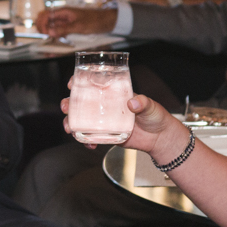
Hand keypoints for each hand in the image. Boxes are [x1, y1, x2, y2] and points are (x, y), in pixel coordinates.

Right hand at [37, 6, 117, 38]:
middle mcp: (62, 15)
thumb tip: (49, 32)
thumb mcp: (78, 26)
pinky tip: (55, 41)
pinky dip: (54, 35)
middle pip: (45, 18)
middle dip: (42, 27)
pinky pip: (58, 30)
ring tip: (49, 40)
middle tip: (45, 37)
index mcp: (63, 11)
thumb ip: (63, 29)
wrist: (107, 21)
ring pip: (50, 25)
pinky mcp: (69, 27)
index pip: (45, 15)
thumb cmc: (95, 20)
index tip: (45, 34)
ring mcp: (65, 21)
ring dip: (47, 31)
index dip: (42, 24)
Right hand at [62, 93, 182, 157]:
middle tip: (66, 107)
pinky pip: (91, 137)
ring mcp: (104, 121)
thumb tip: (133, 102)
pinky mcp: (106, 135)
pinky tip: (88, 144)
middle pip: (81, 102)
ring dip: (72, 123)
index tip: (72, 84)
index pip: (93, 84)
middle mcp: (106, 106)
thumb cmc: (156, 117)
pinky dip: (86, 141)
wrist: (160, 138)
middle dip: (69, 104)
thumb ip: (142, 102)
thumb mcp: (150, 106)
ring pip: (82, 120)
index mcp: (114, 94)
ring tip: (70, 128)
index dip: (79, 82)